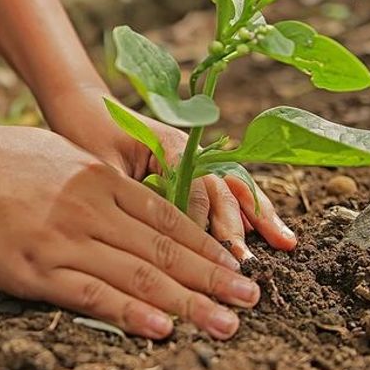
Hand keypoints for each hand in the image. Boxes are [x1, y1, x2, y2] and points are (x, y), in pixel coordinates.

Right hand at [0, 120, 261, 339]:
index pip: (166, 218)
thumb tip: (122, 197)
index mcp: (97, 178)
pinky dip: (130, 313)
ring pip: (138, 276)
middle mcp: (90, 208)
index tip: (235, 267)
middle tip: (250, 301)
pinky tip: (162, 328)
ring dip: (189, 303)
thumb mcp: (54, 154)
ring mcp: (62, 239)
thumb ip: (93, 179)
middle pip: (164, 250)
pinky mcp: (33, 268)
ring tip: (225, 324)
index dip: (206, 246)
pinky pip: (91, 294)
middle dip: (213, 278)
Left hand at [42, 85, 297, 260]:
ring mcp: (196, 158)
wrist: (84, 107)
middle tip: (246, 263)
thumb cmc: (86, 135)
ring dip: (258, 216)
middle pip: (222, 189)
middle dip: (236, 227)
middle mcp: (190, 150)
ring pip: (233, 188)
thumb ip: (128, 194)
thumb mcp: (101, 166)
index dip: (201, 223)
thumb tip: (148, 234)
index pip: (195, 189)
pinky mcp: (193, 168)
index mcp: (170, 146)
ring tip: (285, 244)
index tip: (205, 255)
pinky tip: (269, 231)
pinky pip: (226, 190)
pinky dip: (248, 210)